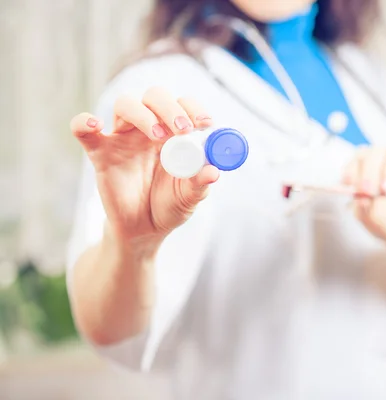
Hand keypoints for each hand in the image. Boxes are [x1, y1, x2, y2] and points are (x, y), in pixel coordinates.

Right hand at [70, 87, 218, 245]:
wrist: (145, 230)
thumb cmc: (170, 205)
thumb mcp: (189, 197)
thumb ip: (200, 183)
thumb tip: (214, 172)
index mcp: (175, 133)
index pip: (183, 105)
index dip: (194, 108)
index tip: (205, 123)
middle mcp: (149, 129)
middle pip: (155, 97)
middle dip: (170, 107)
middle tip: (183, 129)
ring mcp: (123, 138)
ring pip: (126, 105)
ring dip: (143, 114)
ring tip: (158, 136)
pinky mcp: (101, 154)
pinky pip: (84, 132)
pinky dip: (84, 123)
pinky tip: (94, 125)